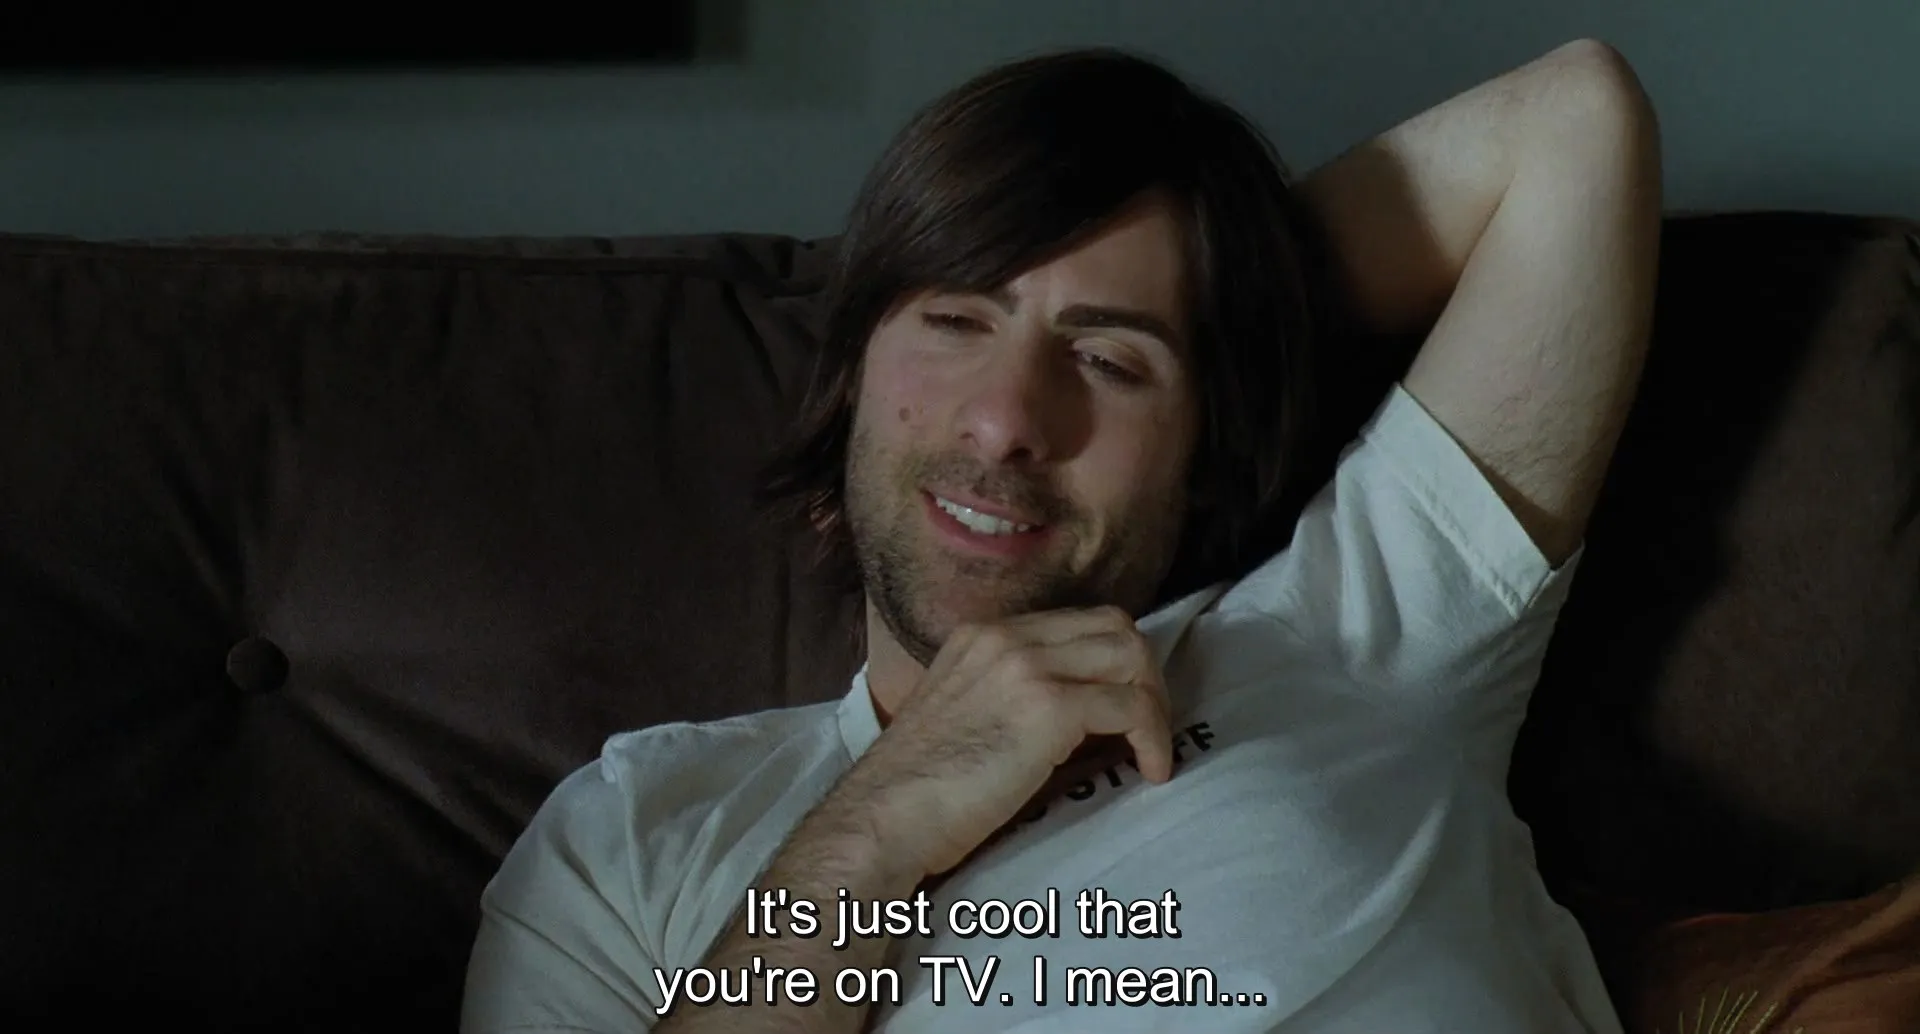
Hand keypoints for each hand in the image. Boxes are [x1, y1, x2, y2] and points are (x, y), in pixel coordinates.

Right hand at [841, 606, 1173, 877]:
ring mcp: (1027, 666)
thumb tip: (1078, 721)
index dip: (1113, 664)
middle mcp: (1006, 638)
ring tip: (1149, 750)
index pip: (1077, 623)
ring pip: (1131, 658)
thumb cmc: (916, 791)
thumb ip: (1009, 698)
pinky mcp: (1049, 707)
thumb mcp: (962, 716)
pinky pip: (1132, 708)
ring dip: (1154, 704)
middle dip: (1144, 677)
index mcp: (982, 636)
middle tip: (1145, 729)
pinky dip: (1154, 738)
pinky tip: (1150, 772)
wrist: (883, 818)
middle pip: (1114, 628)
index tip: (1122, 709)